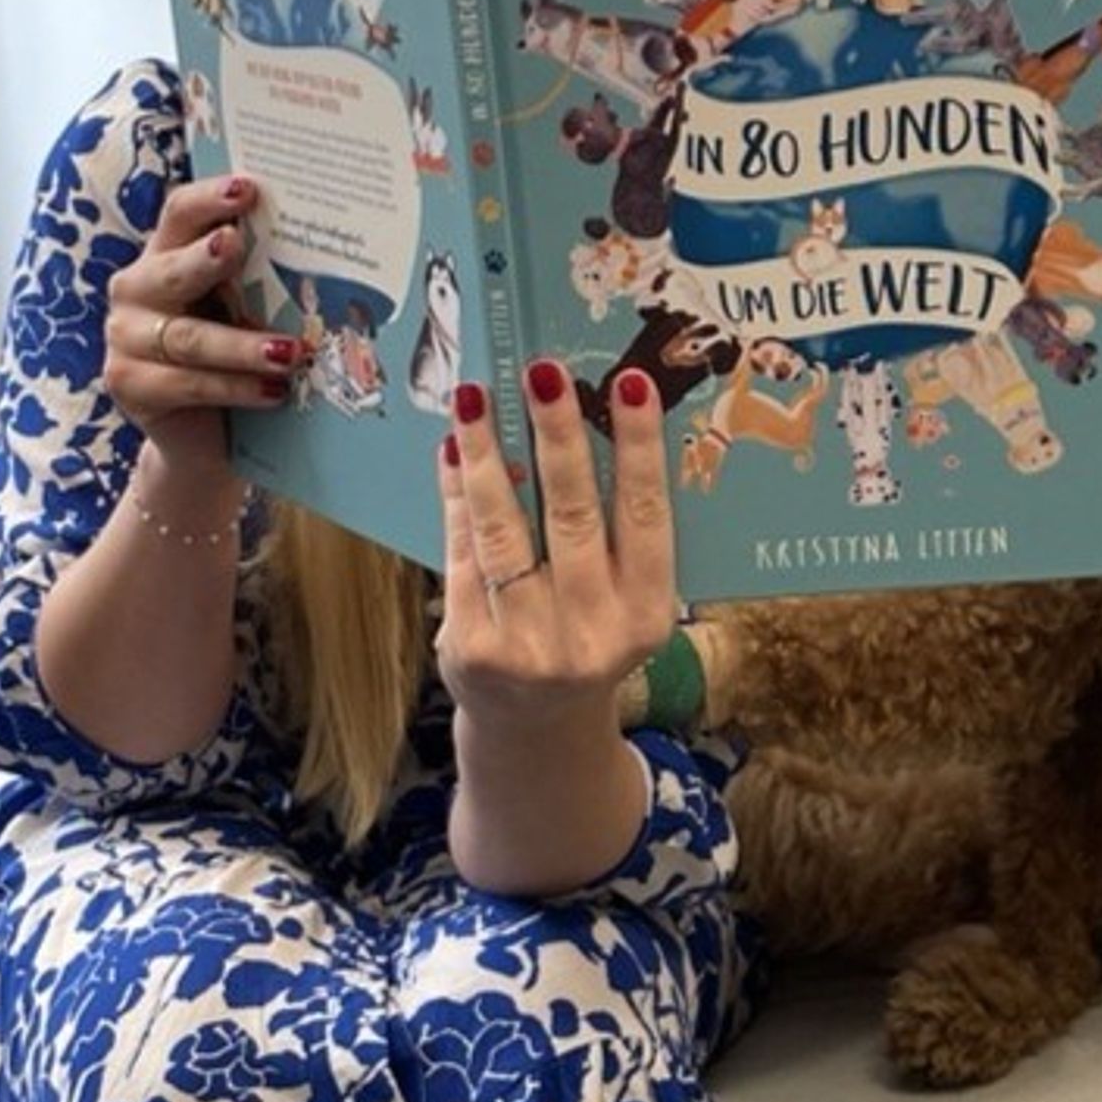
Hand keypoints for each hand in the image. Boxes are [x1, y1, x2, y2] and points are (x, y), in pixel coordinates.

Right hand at [101, 174, 300, 480]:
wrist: (206, 435)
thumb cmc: (234, 360)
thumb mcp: (246, 312)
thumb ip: (261, 282)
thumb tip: (327, 253)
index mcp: (165, 256)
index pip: (179, 216)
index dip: (209, 200)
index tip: (247, 189)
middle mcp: (136, 289)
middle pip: (172, 267)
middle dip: (207, 258)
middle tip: (236, 246)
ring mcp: (124, 337)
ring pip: (189, 337)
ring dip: (244, 346)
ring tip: (291, 353)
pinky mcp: (128, 384)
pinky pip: (187, 383)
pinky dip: (235, 387)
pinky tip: (274, 391)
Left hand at [436, 359, 674, 735]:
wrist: (536, 730)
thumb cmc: (587, 638)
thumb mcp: (625, 601)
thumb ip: (615, 534)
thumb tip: (585, 421)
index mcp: (648, 613)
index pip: (645, 514)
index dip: (637, 446)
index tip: (628, 382)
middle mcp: (595, 633)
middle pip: (572, 514)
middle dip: (556, 434)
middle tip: (543, 370)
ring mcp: (531, 645)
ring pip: (506, 529)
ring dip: (487, 454)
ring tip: (477, 397)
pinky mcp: (474, 647)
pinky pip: (463, 553)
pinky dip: (457, 496)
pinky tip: (453, 452)